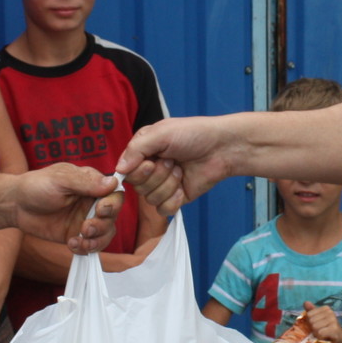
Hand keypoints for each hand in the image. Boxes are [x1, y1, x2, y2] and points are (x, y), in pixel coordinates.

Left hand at [15, 165, 123, 251]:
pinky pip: (91, 245)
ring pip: (106, 233)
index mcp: (92, 184)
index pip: (114, 194)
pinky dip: (85, 248)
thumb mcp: (61, 179)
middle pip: (113, 217)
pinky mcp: (77, 235)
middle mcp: (92, 202)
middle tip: (86, 228)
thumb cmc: (37, 185)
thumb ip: (86, 182)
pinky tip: (72, 244)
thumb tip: (114, 182)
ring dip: (97, 240)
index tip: (100, 210)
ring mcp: (85, 219)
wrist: (16, 205)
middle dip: (102, 225)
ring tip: (79, 240)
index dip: (112, 204)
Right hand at [116, 117, 241, 216]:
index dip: (138, 171)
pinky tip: (184, 187)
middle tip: (173, 161)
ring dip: (169, 185)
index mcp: (143, 152)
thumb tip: (119, 169)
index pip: (126, 171)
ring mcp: (163, 185)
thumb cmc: (193, 134)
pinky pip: (164, 209)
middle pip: (138, 187)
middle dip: (158, 176)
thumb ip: (136, 149)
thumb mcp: (161, 133)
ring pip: (151, 199)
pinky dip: (175, 199)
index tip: (152, 161)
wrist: (222, 148)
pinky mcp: (176, 199)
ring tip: (181, 170)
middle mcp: (150, 170)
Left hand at [305, 305, 341, 342]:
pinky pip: (320, 333)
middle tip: (320, 330)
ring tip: (322, 334)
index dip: (309, 322)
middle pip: (311, 321)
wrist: (339, 337)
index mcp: (326, 308)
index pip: (309, 314)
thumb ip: (311, 311)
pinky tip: (325, 337)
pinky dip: (320, 337)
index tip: (317, 324)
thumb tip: (305, 302)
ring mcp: (333, 320)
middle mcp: (330, 312)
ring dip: (316, 333)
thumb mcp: (318, 318)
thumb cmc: (326, 328)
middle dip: (313, 328)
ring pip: (315, 327)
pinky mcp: (334, 329)